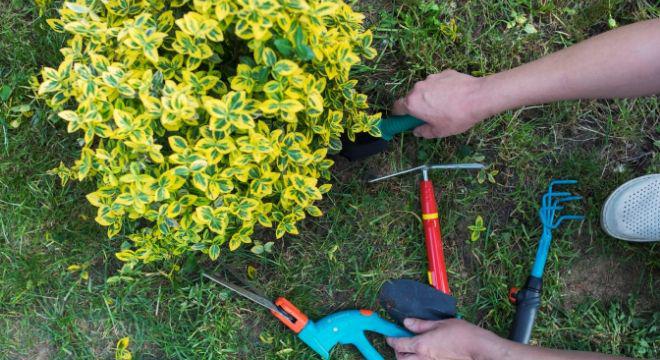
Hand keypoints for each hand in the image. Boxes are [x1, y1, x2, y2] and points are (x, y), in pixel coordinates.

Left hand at [386, 318, 508, 359]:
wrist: (479, 349)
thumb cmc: (462, 334)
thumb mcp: (440, 323)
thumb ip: (421, 324)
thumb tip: (406, 322)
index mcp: (421, 345)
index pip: (399, 344)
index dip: (391, 340)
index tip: (389, 336)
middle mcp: (423, 358)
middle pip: (401, 358)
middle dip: (398, 351)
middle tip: (401, 343)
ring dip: (407, 357)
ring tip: (412, 350)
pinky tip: (424, 354)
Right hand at [392, 70, 491, 138]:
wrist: (479, 97)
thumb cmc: (456, 117)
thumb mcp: (439, 131)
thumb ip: (424, 132)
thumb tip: (417, 130)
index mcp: (412, 103)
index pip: (397, 107)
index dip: (399, 114)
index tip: (406, 119)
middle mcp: (418, 88)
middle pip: (412, 97)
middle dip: (417, 106)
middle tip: (430, 115)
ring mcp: (431, 78)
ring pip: (425, 89)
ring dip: (430, 96)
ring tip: (446, 105)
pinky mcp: (444, 73)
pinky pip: (438, 83)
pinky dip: (442, 89)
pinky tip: (455, 96)